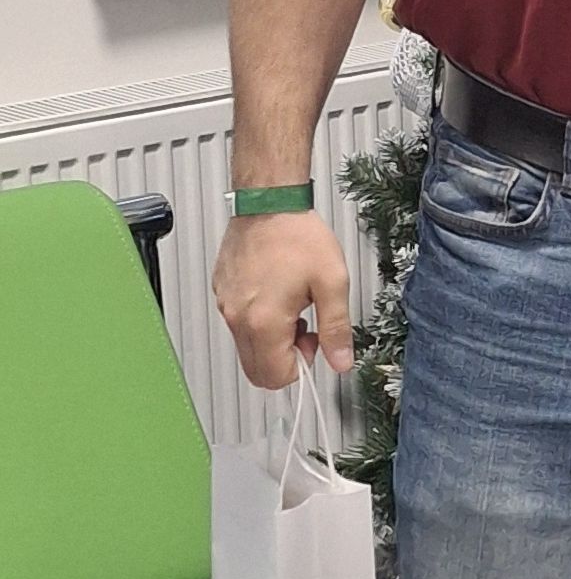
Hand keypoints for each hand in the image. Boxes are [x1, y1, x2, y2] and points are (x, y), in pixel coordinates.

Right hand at [213, 209, 354, 387]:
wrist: (268, 201)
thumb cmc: (297, 234)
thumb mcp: (332, 282)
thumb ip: (337, 328)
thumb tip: (341, 360)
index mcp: (264, 321)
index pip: (275, 377)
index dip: (301, 367)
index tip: (314, 343)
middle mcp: (238, 317)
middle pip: (256, 370)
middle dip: (284, 359)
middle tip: (304, 328)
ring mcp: (226, 305)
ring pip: (246, 347)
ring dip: (271, 339)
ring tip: (291, 305)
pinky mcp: (221, 292)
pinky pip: (237, 324)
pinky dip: (257, 321)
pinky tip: (275, 293)